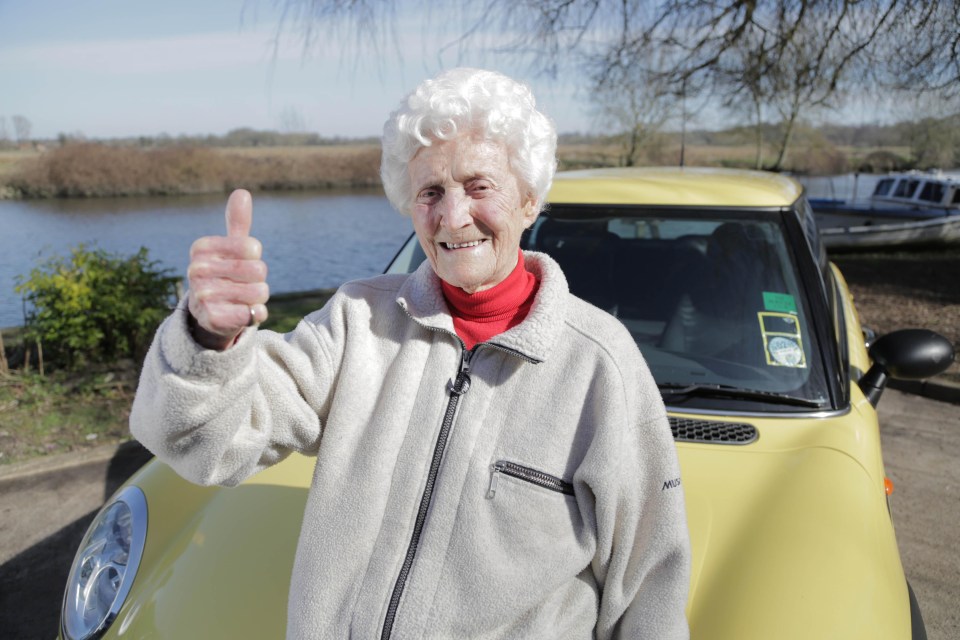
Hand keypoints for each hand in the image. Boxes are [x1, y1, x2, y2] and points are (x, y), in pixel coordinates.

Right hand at [186, 189, 268, 349]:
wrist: (209, 313)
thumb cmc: (225, 273)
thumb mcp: (230, 247)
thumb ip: (237, 222)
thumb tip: (242, 193)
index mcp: (201, 248)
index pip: (252, 247)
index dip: (255, 257)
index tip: (241, 261)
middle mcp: (197, 269)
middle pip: (259, 270)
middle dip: (259, 279)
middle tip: (242, 283)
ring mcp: (203, 295)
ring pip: (260, 292)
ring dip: (258, 297)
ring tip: (241, 298)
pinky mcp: (213, 318)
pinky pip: (253, 313)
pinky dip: (256, 313)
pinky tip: (243, 312)